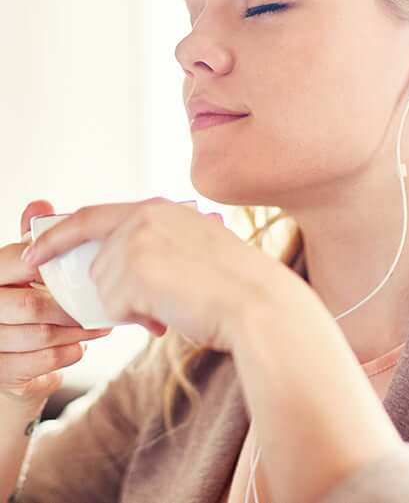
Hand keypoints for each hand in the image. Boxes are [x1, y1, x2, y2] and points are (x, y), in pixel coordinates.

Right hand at [0, 200, 111, 408]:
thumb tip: (41, 204)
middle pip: (32, 304)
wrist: (12, 355)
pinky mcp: (0, 371)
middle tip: (102, 305)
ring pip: (40, 335)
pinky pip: (39, 362)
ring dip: (77, 332)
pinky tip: (79, 347)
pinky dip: (67, 354)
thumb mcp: (29, 266)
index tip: (83, 269)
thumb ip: (36, 239)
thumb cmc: (27, 301)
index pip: (18, 260)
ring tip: (99, 327)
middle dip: (73, 307)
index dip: (52, 265)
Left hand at [22, 197, 280, 350]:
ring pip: (104, 286)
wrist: (256, 302)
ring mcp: (138, 240)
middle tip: (155, 305)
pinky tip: (168, 315)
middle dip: (117, 291)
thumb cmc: (234, 284)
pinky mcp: (134, 269)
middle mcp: (145, 216)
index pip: (92, 216)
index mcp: (161, 208)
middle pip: (98, 261)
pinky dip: (136, 318)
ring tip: (172, 307)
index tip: (34, 253)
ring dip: (132, 305)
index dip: (59, 235)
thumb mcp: (197, 248)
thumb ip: (160, 245)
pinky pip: (112, 305)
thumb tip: (123, 267)